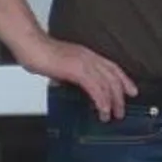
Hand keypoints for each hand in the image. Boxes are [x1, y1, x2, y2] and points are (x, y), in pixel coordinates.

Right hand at [18, 33, 134, 120]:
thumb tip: (70, 84)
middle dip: (120, 96)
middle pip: (113, 77)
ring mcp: (84, 63)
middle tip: (121, 110)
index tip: (131, 91)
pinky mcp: (77, 70)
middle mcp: (89, 57)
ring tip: (112, 115)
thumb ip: (70, 74)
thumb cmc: (40, 53)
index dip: (123, 80)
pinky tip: (102, 109)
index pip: (112, 67)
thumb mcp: (61, 65)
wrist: (30, 45)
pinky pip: (95, 88)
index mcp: (87, 55)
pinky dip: (101, 100)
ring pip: (107, 84)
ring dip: (112, 102)